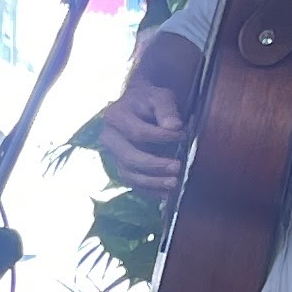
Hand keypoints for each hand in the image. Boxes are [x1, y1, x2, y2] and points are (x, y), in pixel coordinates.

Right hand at [95, 58, 199, 197]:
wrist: (138, 104)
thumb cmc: (150, 100)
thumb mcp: (160, 97)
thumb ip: (167, 110)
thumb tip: (174, 126)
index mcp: (115, 117)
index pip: (138, 133)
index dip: (161, 137)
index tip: (182, 135)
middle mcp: (109, 137)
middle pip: (129, 157)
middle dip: (155, 165)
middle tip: (178, 168)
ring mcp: (113, 155)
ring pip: (129, 174)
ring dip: (152, 182)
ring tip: (174, 184)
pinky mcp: (121, 166)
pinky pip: (132, 183)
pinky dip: (149, 190)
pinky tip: (166, 194)